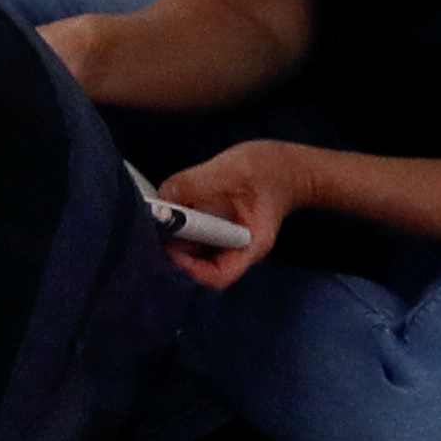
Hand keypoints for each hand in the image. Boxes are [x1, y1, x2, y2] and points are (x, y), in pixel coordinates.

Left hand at [155, 142, 317, 290]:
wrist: (287, 166)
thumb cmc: (270, 168)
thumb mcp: (233, 169)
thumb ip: (196, 183)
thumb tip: (163, 196)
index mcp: (251, 244)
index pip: (219, 275)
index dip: (192, 268)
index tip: (171, 246)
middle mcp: (238, 248)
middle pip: (202, 266)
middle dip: (176, 252)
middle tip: (154, 230)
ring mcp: (227, 239)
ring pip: (195, 251)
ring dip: (174, 238)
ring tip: (157, 218)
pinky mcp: (218, 227)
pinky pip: (194, 234)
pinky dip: (179, 225)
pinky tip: (168, 208)